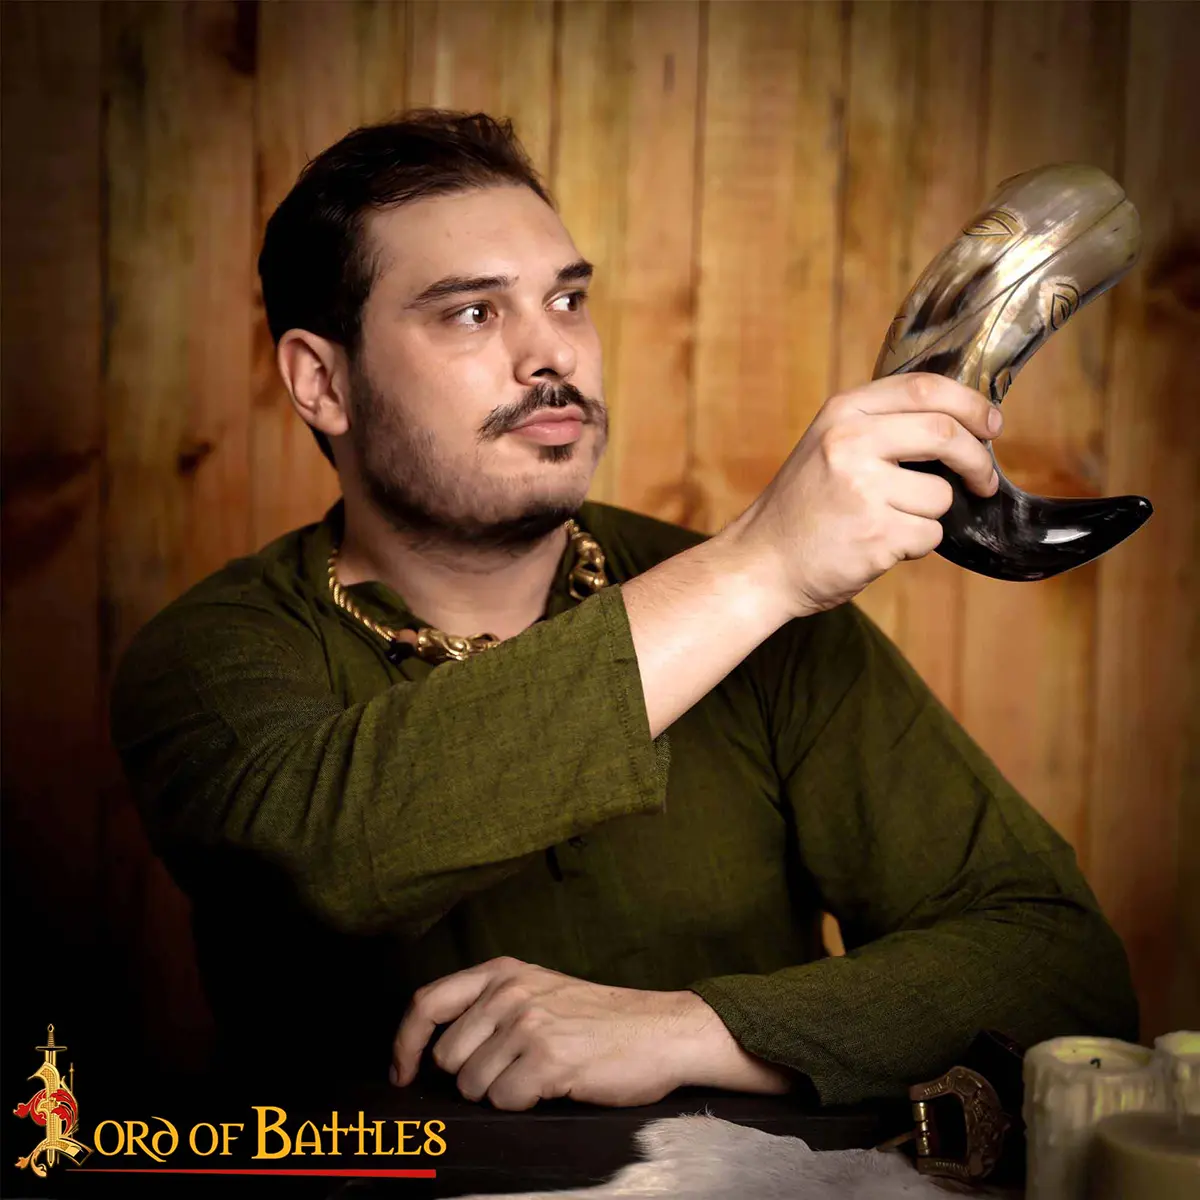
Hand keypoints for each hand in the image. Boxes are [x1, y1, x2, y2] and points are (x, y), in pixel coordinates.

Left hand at [391, 956, 792, 1110]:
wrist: (660, 1030)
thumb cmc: (600, 1018)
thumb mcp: (539, 990)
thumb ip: (490, 1006)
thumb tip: (435, 1047)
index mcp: (502, 972)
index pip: (427, 1002)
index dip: (405, 1043)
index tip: (403, 1073)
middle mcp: (509, 993)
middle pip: (447, 1057)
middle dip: (472, 1076)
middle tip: (512, 1072)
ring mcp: (527, 1024)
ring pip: (473, 1085)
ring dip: (502, 1091)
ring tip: (540, 1074)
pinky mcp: (547, 1059)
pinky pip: (505, 1100)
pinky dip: (525, 1103)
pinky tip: (554, 1084)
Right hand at [725, 373, 1001, 618]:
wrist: (762, 562)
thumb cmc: (804, 507)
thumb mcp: (829, 445)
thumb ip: (882, 425)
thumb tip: (962, 424)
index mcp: (842, 412)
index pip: (926, 388)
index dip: (970, 405)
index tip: (991, 425)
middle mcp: (850, 443)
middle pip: (945, 433)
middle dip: (976, 460)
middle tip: (982, 481)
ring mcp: (862, 489)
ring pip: (940, 495)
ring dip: (928, 515)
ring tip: (886, 523)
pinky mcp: (875, 534)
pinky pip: (929, 535)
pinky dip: (914, 545)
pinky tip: (878, 545)